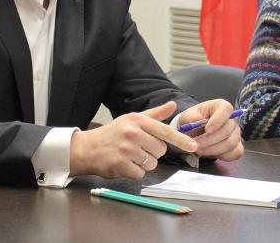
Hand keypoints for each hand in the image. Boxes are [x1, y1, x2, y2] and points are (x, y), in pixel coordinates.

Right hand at [69, 101, 197, 178]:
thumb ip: (155, 114)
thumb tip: (173, 105)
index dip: (181, 140)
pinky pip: (140, 173)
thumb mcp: (132, 119)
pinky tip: (125, 164)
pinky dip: (134, 172)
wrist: (87, 148)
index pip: (165, 131)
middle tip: (138, 148)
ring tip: (130, 156)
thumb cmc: (112, 134)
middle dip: (153, 152)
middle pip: (160, 150)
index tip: (193, 146)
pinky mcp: (121, 165)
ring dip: (144, 163)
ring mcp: (126, 149)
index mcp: (137, 121)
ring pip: (152, 163)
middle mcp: (132, 133)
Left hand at [177, 99, 243, 160]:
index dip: (218, 120)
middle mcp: (231, 119)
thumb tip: (197, 120)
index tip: (207, 130)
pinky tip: (209, 153)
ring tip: (199, 149)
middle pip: (227, 130)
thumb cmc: (192, 122)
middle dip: (210, 140)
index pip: (226, 109)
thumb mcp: (187, 116)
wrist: (193, 133)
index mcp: (220, 106)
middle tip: (196, 144)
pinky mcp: (237, 147)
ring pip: (230, 143)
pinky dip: (221, 156)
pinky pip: (235, 153)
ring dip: (213, 149)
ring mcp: (236, 133)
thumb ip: (191, 118)